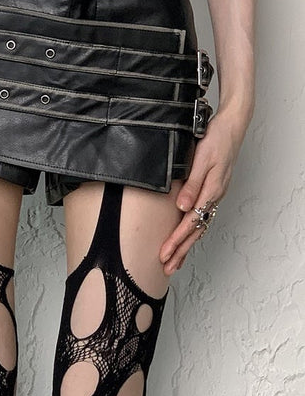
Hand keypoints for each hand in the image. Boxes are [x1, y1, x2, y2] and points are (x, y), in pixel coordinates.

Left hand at [159, 107, 249, 273]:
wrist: (231, 127)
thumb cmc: (215, 140)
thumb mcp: (202, 160)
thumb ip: (191, 185)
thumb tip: (182, 207)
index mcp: (211, 191)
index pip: (190, 223)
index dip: (177, 240)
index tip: (164, 253)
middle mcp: (214, 197)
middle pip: (196, 231)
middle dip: (181, 251)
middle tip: (167, 268)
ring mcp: (214, 196)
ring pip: (199, 228)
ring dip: (186, 247)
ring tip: (175, 262)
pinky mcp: (212, 193)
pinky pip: (202, 219)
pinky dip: (193, 234)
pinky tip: (187, 241)